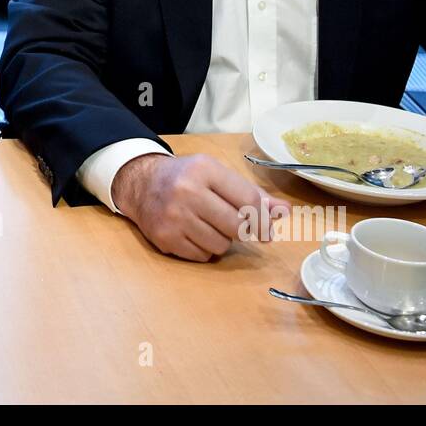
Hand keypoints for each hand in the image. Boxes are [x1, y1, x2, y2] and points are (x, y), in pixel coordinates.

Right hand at [111, 153, 289, 261]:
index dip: (264, 218)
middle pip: (237, 226)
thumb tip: (284, 211)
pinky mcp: (165, 238)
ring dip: (222, 240)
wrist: (141, 183)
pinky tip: (195, 233)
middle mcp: (187, 192)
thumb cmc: (186, 178)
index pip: (248, 200)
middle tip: (240, 228)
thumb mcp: (216, 174)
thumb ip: (250, 192)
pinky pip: (202, 256)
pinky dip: (205, 249)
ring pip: (221, 245)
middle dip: (244, 230)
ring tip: (210, 225)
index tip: (268, 228)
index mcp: (204, 170)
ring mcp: (174, 217)